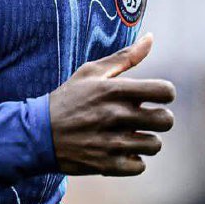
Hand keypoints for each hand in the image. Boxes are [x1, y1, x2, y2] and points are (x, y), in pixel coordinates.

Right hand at [48, 34, 174, 175]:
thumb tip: (151, 38)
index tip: (155, 96)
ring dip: (146, 140)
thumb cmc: (69, 98)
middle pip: (166, 120)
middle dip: (160, 118)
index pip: (164, 91)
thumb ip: (125, 57)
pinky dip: (133, 159)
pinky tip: (119, 149)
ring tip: (130, 134)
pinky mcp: (107, 165)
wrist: (38, 133)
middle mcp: (116, 116)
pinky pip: (140, 165)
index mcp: (114, 90)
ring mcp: (112, 142)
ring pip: (155, 145)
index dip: (165, 93)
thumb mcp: (91, 72)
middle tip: (146, 117)